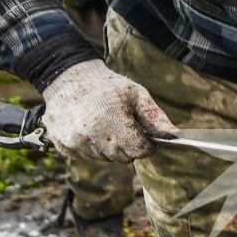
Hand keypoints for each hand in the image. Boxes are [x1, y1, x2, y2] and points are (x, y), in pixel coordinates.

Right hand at [40, 61, 175, 162]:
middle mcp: (91, 135)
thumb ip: (154, 117)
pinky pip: (87, 156)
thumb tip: (173, 136)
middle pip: (123, 158)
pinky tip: (90, 127)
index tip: (146, 136)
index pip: (139, 151)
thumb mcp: (135, 94)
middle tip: (125, 125)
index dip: (147, 145)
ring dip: (110, 146)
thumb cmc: (106, 85)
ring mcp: (75, 142)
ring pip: (105, 158)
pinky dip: (93, 146)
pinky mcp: (64, 145)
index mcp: (112, 121)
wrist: (66, 77)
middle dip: (129, 146)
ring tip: (105, 122)